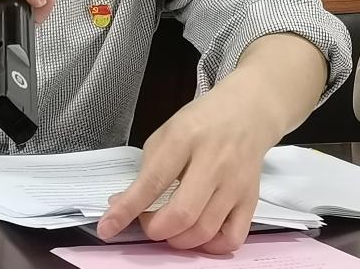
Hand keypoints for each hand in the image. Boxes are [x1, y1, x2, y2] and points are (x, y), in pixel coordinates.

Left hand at [98, 81, 274, 253]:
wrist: (246, 113)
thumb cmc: (200, 123)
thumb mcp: (165, 134)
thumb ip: (146, 170)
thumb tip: (122, 205)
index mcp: (184, 138)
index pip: (152, 182)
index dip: (127, 209)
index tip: (107, 228)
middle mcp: (214, 162)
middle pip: (182, 214)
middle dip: (154, 229)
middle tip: (147, 221)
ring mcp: (236, 183)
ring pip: (205, 231)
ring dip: (178, 240)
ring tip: (169, 228)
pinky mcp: (252, 199)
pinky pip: (232, 238)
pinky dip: (209, 247)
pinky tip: (197, 235)